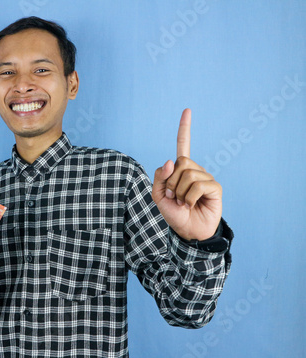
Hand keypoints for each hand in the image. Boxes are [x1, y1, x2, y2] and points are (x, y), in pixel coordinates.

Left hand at [152, 109, 221, 240]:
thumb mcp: (158, 196)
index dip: (185, 128)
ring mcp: (206, 177)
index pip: (184, 145)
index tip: (187, 110)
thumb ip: (160, 177)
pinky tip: (192, 205)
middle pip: (180, 162)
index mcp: (181, 169)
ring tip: (183, 203)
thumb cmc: (174, 213)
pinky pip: (197, 185)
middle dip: (171, 182)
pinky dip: (189, 198)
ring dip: (180, 192)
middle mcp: (195, 170)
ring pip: (187, 174)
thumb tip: (171, 160)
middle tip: (174, 197)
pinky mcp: (215, 187)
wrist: (188, 230)